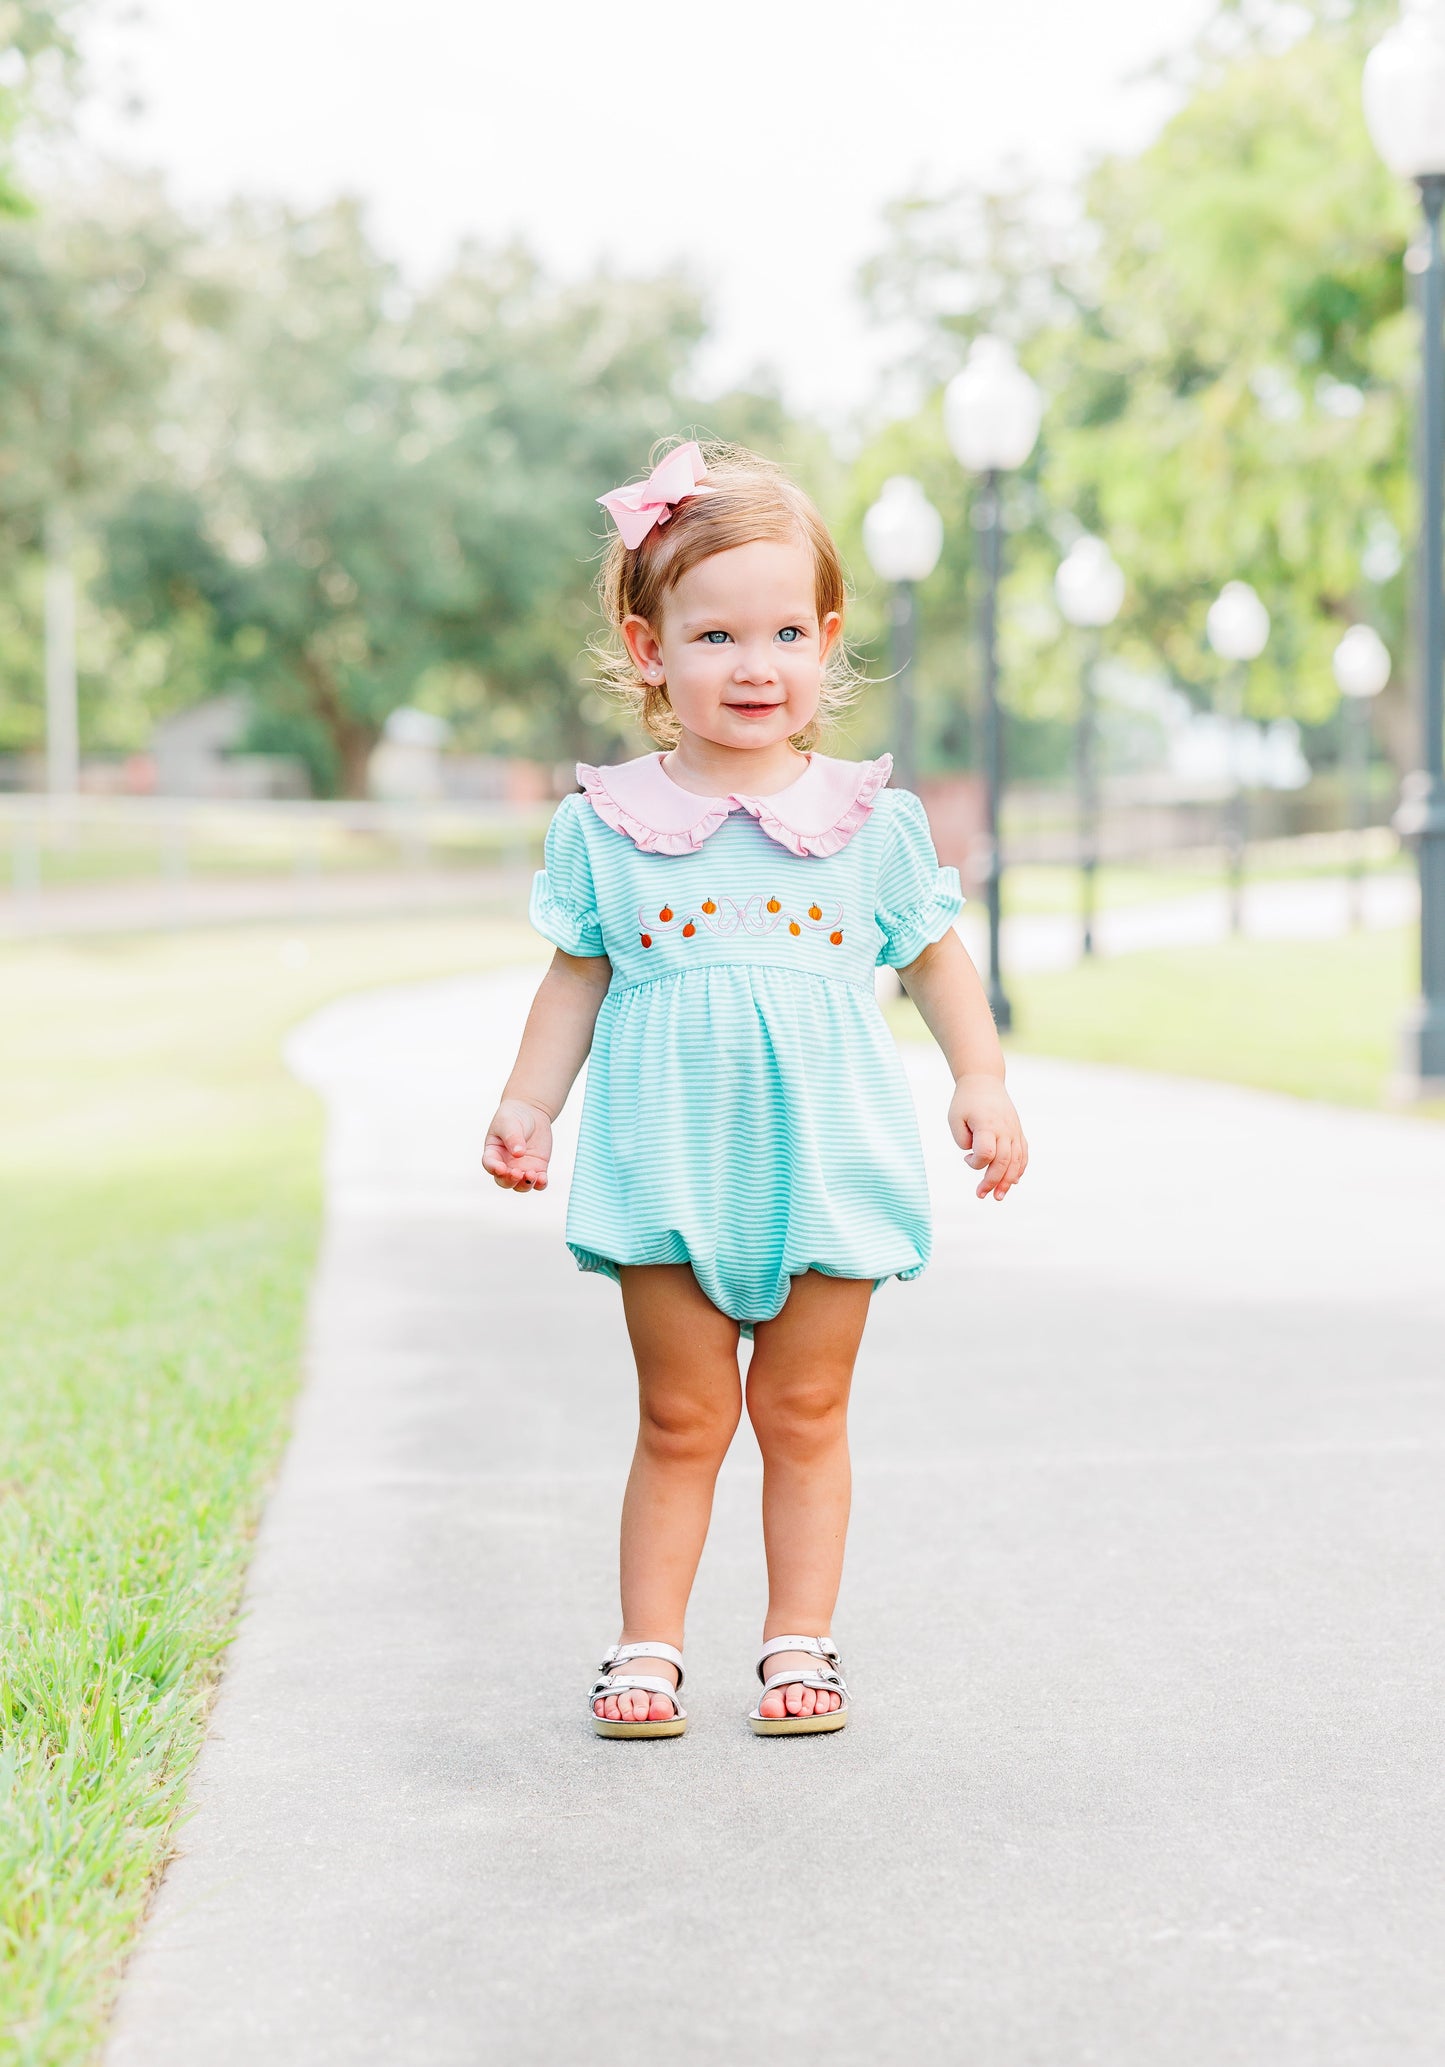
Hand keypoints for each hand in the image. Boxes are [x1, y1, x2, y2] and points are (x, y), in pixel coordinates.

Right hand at [483, 1099, 552, 1191]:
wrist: (531, 1113)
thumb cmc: (514, 1117)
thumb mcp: (509, 1123)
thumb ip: (512, 1138)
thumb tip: (519, 1153)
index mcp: (493, 1153)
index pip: (490, 1164)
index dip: (494, 1168)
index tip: (501, 1168)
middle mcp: (506, 1165)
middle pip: (503, 1181)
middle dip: (509, 1180)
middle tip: (517, 1173)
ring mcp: (522, 1168)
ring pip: (520, 1186)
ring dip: (525, 1184)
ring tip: (532, 1175)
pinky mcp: (537, 1168)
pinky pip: (538, 1182)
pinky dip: (540, 1184)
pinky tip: (542, 1178)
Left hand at [948, 1074, 1027, 1201]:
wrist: (984, 1081)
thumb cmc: (965, 1101)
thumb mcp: (954, 1118)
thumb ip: (962, 1140)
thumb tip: (975, 1156)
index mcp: (987, 1124)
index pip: (986, 1153)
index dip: (975, 1163)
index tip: (965, 1159)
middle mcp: (1004, 1129)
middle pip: (1003, 1161)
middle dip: (993, 1182)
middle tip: (981, 1195)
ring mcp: (1014, 1130)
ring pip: (1016, 1161)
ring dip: (1008, 1181)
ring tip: (999, 1196)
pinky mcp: (1018, 1131)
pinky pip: (1023, 1153)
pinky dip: (1019, 1169)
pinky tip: (1013, 1182)